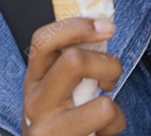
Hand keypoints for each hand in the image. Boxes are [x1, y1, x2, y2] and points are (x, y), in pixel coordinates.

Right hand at [22, 18, 124, 135]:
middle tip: (111, 78)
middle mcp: (34, 101)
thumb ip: (69, 66)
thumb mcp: (55, 93)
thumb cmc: (60, 124)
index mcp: (33, 79)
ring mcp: (48, 128)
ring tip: (107, 114)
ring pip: (101, 103)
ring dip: (116, 105)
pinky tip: (102, 133)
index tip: (106, 27)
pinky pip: (107, 125)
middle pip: (73, 61)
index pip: (43, 39)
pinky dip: (116, 125)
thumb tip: (102, 28)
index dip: (77, 26)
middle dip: (108, 64)